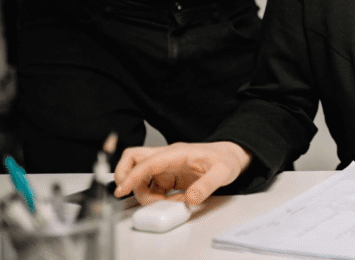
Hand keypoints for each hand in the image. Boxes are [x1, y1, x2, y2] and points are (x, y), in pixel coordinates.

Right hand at [113, 141, 251, 205]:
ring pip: (140, 176)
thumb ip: (206, 185)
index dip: (132, 176)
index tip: (122, 190)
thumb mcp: (223, 172)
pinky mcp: (169, 176)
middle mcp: (168, 157)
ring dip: (144, 193)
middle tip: (128, 193)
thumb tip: (189, 198)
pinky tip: (171, 201)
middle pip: (134, 159)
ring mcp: (166, 167)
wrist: (232, 156)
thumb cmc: (226, 159)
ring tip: (166, 203)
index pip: (147, 162)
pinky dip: (155, 197)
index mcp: (177, 152)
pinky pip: (152, 186)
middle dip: (125, 175)